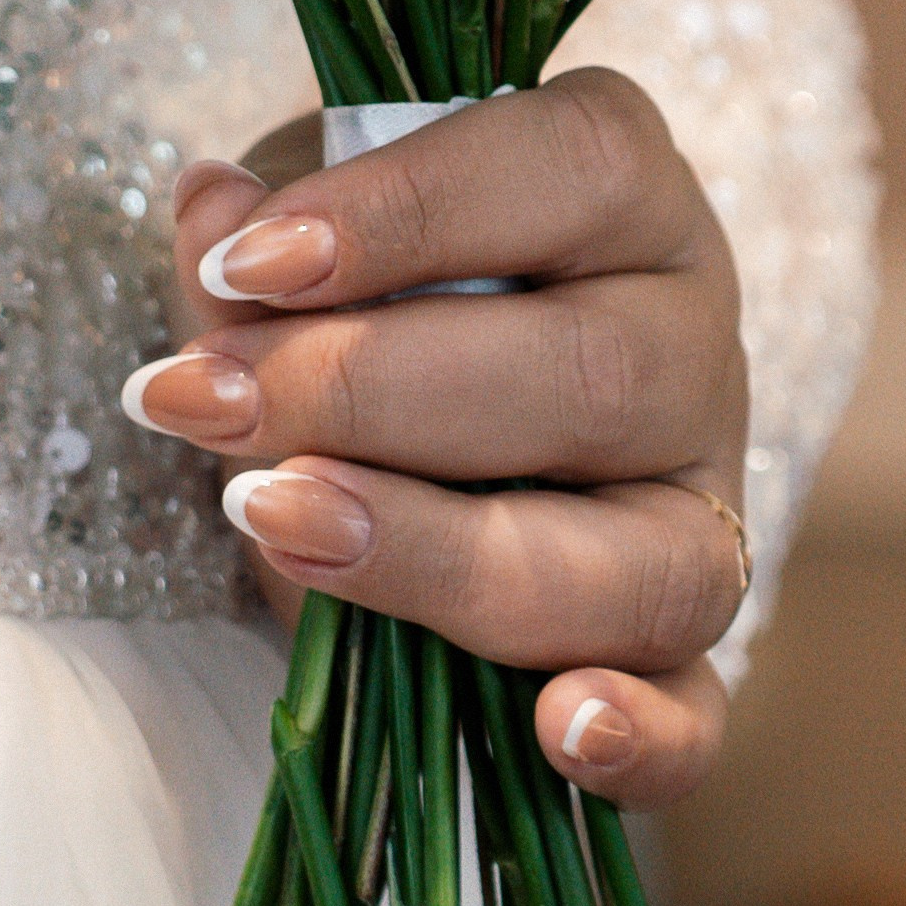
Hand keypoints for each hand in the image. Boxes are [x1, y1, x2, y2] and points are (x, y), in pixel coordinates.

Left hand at [122, 71, 749, 809]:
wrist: (399, 443)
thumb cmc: (366, 305)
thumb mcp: (301, 247)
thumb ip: (257, 239)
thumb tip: (210, 208)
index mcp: (627, 201)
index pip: (572, 168)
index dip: (410, 210)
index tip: (249, 263)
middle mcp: (693, 349)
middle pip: (595, 371)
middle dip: (372, 390)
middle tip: (205, 403)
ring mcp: (700, 513)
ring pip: (648, 556)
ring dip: (446, 553)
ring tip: (275, 521)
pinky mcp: (682, 660)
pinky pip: (699, 717)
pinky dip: (642, 737)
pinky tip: (555, 728)